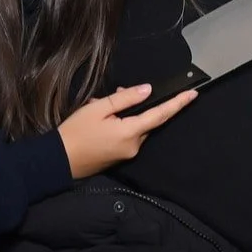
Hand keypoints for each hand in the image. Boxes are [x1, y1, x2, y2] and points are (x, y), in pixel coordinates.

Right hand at [57, 84, 195, 178]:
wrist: (58, 161)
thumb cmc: (75, 132)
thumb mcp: (98, 109)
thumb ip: (125, 98)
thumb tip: (148, 90)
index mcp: (131, 132)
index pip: (160, 115)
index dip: (177, 104)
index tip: (193, 94)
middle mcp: (134, 146)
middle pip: (146, 120)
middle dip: (136, 105)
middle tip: (115, 93)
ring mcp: (128, 154)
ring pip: (135, 127)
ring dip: (124, 115)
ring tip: (99, 107)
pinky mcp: (120, 158)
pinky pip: (127, 136)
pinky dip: (119, 125)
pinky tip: (100, 120)